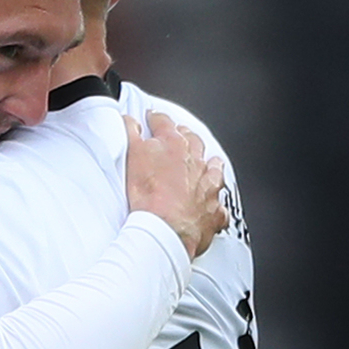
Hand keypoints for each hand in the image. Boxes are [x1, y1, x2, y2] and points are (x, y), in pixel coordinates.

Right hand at [126, 111, 225, 255]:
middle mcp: (195, 161)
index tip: (153, 118)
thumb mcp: (132, 158)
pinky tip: (212, 202)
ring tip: (205, 162)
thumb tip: (129, 121)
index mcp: (174, 145)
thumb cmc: (150, 198)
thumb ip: (131, 135)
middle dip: (184, 136)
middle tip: (177, 136)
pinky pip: (219, 204)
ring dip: (208, 163)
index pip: (164, 123)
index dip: (156, 119)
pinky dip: (215, 201)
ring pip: (213, 166)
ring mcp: (207, 184)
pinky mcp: (213, 209)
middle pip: (192, 140)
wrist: (166, 230)